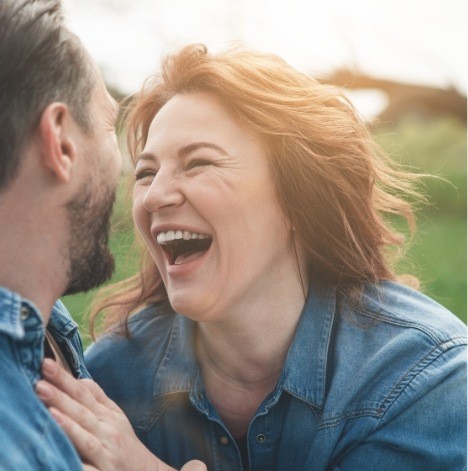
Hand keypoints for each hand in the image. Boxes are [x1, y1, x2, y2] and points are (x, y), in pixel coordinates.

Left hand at [36, 359, 205, 470]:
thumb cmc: (125, 444)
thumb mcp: (116, 417)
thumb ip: (98, 398)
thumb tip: (80, 379)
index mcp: (108, 415)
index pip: (84, 393)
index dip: (65, 379)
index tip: (46, 364)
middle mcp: (107, 431)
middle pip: (82, 411)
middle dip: (61, 396)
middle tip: (39, 381)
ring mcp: (106, 453)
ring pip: (85, 436)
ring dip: (67, 423)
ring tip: (49, 409)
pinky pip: (87, 467)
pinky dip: (76, 458)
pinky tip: (62, 451)